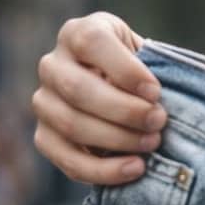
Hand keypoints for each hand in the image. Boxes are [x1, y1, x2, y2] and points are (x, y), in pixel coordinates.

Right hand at [31, 12, 165, 184]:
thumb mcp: (149, 57)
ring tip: (152, 142)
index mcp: (78, 34)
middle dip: (124, 110)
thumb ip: (154, 67)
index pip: (91, 43)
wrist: (124, 96)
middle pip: (77, 88)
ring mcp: (44, 102)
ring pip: (71, 124)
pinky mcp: (45, 137)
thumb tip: (161, 99)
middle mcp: (52, 65)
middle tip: (159, 121)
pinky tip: (135, 168)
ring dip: (117, 139)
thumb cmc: (143, 74)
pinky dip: (104, 170)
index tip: (155, 91)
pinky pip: (67, 159)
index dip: (125, 69)